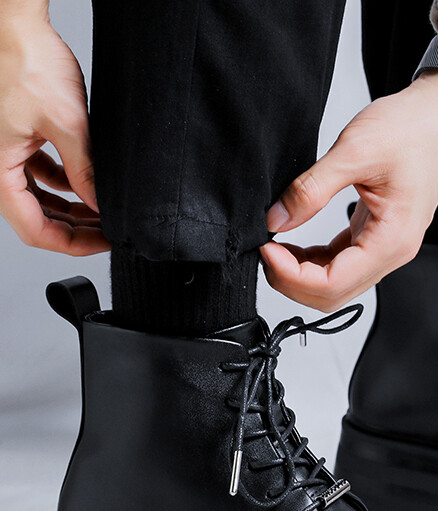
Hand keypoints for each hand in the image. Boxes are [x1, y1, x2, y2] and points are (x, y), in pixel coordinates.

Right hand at [0, 11, 107, 254]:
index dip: (71, 244)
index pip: (34, 229)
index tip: (103, 243)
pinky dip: (65, 185)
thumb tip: (99, 205)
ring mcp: (4, 154)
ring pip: (40, 199)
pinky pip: (40, 176)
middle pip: (37, 218)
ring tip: (104, 212)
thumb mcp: (66, 123)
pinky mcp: (15, 140)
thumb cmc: (26, 61)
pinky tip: (88, 185)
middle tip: (110, 232)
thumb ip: (84, 170)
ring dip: (72, 209)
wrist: (14, 24)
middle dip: (76, 229)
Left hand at [262, 75, 437, 310]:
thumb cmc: (413, 130)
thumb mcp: (354, 150)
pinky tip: (294, 243)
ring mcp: (386, 248)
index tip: (266, 247)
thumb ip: (311, 189)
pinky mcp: (377, 238)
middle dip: (292, 281)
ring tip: (275, 245)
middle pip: (333, 295)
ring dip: (301, 275)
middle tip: (265, 249)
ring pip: (336, 285)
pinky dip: (314, 262)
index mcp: (392, 240)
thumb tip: (276, 220)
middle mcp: (393, 253)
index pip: (332, 284)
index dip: (291, 275)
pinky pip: (341, 265)